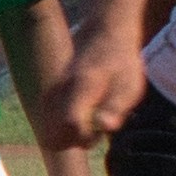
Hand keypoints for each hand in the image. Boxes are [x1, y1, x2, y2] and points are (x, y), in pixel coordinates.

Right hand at [42, 14, 154, 152]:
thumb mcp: (129, 85)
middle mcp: (61, 91)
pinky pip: (46, 119)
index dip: (85, 138)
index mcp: (81, 88)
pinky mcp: (49, 92)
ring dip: (66, 134)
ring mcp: (52, 91)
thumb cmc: (121, 62)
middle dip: (73, 141)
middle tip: (93, 130)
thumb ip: (116, 107)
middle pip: (52, 135)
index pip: (71, 126)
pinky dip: (59, 125)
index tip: (101, 133)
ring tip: (87, 122)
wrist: (104, 33)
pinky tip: (77, 116)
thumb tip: (106, 127)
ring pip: (46, 129)